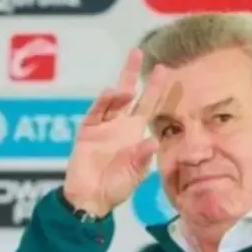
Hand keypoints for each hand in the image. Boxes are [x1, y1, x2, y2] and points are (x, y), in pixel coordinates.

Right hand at [63, 48, 169, 216]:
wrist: (91, 199)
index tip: (165, 70)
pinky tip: (109, 94)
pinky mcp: (87, 132)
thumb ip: (141, 158)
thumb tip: (153, 142)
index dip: (155, 90)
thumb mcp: (134, 174)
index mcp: (135, 134)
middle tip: (138, 53)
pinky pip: (95, 114)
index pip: (149, 107)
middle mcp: (120, 126)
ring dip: (118, 93)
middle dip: (132, 74)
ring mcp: (102, 127)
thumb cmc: (116, 188)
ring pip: (111, 101)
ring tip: (126, 87)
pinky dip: (102, 104)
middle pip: (128, 95)